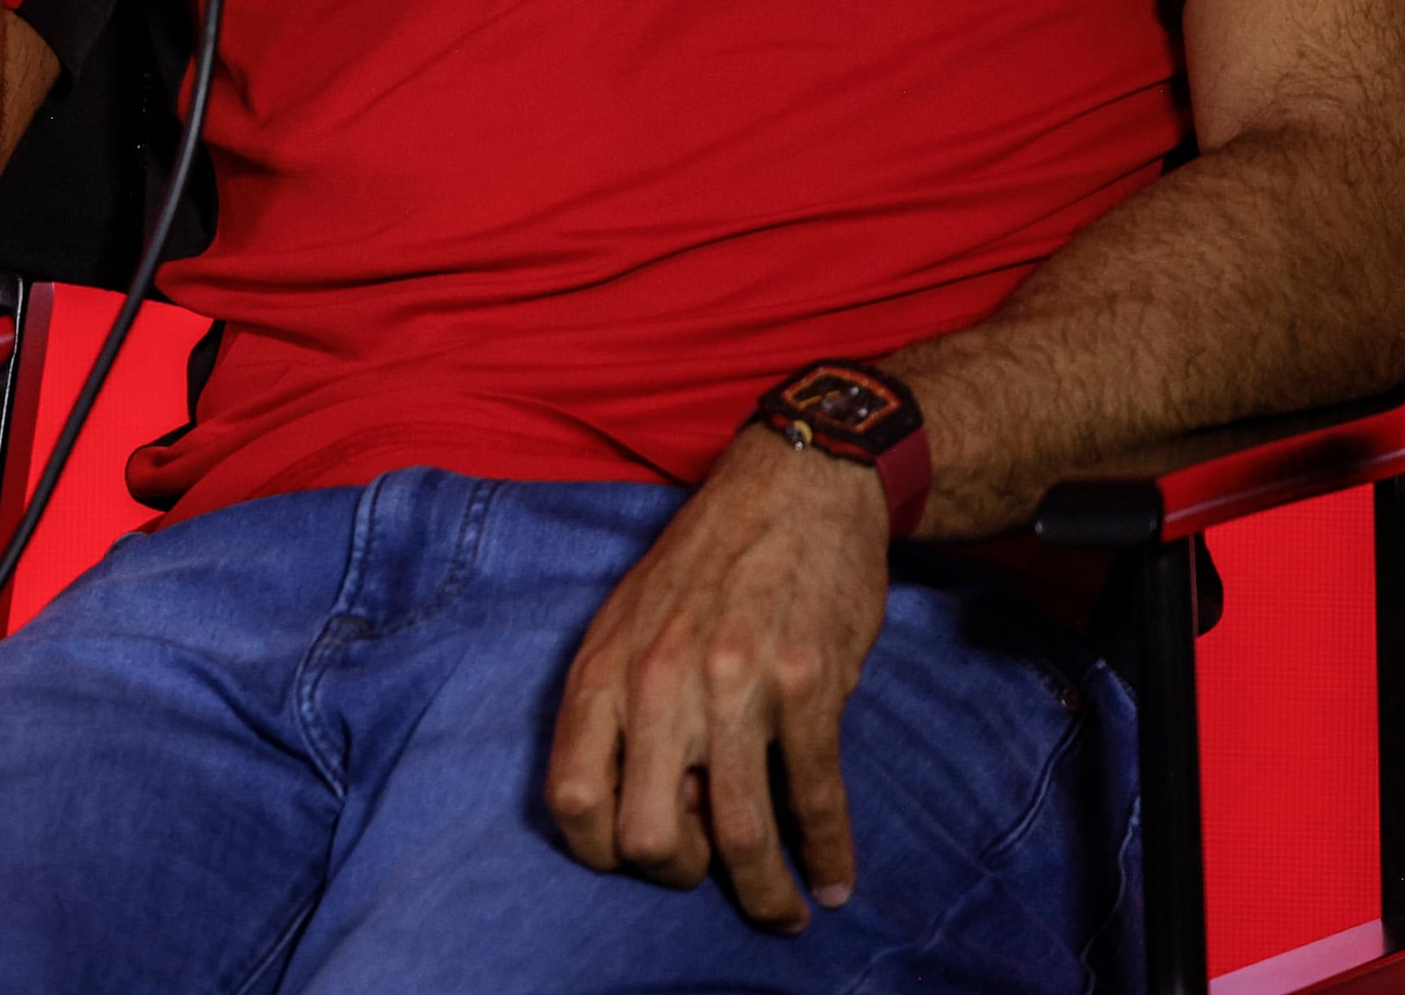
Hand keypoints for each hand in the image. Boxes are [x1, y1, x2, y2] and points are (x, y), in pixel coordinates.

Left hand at [545, 425, 897, 930]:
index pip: (569, 797)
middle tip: (711, 880)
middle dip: (681, 878)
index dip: (599, 851)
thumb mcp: (629, 625)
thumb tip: (644, 800)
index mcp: (604, 671)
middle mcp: (659, 685)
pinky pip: (814, 798)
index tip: (637, 860)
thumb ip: (621, 707)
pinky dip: (829, 854)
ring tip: (785, 913)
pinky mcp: (808, 687)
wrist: (791, 491)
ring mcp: (735, 687)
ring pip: (740, 834)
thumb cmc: (702, 565)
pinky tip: (834, 881)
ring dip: (766, 894)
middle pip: (648, 835)